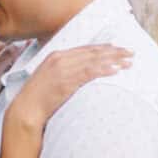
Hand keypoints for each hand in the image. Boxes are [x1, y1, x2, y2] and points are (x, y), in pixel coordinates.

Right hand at [8, 44, 131, 133]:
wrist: (26, 109)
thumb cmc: (38, 98)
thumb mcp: (50, 78)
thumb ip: (64, 71)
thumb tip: (79, 74)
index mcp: (56, 55)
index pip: (85, 49)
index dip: (103, 48)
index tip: (117, 49)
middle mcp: (60, 58)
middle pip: (93, 52)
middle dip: (114, 52)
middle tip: (130, 52)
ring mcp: (63, 69)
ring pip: (94, 61)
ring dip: (114, 61)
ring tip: (129, 62)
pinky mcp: (66, 81)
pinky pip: (90, 73)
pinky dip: (104, 70)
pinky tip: (116, 71)